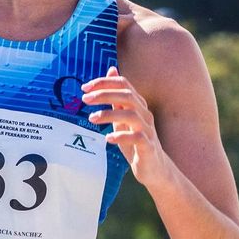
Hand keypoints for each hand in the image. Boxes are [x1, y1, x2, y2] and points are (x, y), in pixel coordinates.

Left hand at [84, 67, 171, 189]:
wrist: (153, 168)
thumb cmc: (136, 142)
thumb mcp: (123, 117)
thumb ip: (117, 97)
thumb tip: (111, 70)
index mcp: (138, 105)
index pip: (123, 84)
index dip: (104, 82)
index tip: (85, 87)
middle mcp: (145, 114)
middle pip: (127, 96)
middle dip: (104, 95)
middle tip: (85, 99)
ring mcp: (148, 130)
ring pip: (131, 114)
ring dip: (109, 114)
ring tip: (92, 118)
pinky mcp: (148, 147)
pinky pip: (137, 137)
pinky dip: (122, 136)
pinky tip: (108, 139)